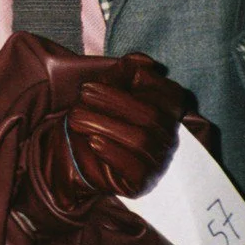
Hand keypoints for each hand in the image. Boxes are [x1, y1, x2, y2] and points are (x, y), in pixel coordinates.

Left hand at [65, 55, 184, 196]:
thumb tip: (144, 62)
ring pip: (141, 140)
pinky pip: (135, 169)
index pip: (172, 95)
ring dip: (104, 124)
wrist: (72, 155)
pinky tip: (93, 142)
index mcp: (166, 112)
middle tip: (83, 93)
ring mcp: (158, 161)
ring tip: (76, 117)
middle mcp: (167, 137)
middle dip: (114, 101)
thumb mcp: (105, 88)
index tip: (114, 76)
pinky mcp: (142, 182)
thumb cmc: (94, 117)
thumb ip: (124, 72)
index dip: (148, 83)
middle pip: (151, 116)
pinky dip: (112, 152)